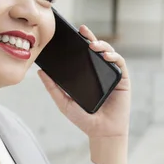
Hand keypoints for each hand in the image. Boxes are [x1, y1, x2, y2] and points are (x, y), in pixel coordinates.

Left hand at [37, 25, 130, 139]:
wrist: (101, 132)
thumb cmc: (84, 119)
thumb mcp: (64, 102)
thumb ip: (53, 88)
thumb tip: (40, 72)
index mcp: (87, 74)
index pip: (83, 54)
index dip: (79, 42)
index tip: (72, 33)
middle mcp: (100, 71)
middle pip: (96, 49)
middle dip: (90, 37)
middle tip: (82, 30)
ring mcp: (112, 75)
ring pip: (109, 53)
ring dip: (102, 45)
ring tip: (93, 45)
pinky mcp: (123, 80)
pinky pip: (120, 63)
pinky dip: (114, 57)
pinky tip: (106, 56)